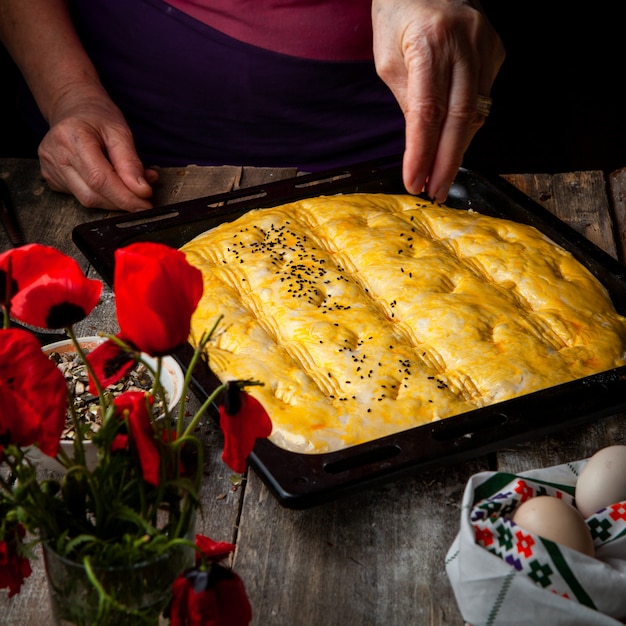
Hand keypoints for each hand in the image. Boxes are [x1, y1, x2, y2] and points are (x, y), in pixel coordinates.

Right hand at [38, 90, 157, 211]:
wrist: (72, 108)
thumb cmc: (98, 117)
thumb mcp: (120, 132)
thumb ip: (131, 163)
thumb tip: (142, 191)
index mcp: (71, 138)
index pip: (99, 179)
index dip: (125, 197)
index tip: (146, 205)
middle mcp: (54, 155)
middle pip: (92, 195)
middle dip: (121, 202)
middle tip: (143, 200)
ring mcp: (49, 168)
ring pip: (86, 200)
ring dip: (113, 201)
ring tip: (130, 188)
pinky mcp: (51, 178)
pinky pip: (80, 196)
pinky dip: (101, 195)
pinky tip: (110, 183)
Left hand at [372, 0, 504, 201]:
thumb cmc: (399, 13)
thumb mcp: (388, 57)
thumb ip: (407, 99)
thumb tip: (423, 142)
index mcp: (430, 42)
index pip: (427, 111)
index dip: (422, 152)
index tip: (415, 182)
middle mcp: (465, 43)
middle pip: (460, 118)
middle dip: (447, 162)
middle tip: (436, 192)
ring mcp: (486, 46)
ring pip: (476, 112)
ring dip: (457, 148)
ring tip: (441, 175)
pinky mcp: (496, 51)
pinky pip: (482, 98)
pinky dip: (466, 125)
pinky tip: (454, 140)